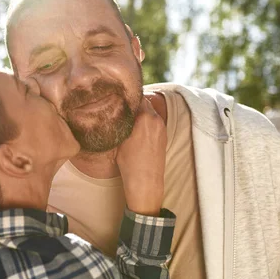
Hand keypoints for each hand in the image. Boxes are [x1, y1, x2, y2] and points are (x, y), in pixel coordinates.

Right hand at [116, 97, 166, 215]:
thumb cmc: (130, 162)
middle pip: (145, 103)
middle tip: (123, 108)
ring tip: (129, 119)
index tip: (119, 99)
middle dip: (134, 104)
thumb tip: (115, 113)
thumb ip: (120, 122)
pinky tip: (137, 130)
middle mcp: (156, 120)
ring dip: (141, 113)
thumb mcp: (119, 139)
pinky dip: (147, 122)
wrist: (146, 181)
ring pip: (151, 112)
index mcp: (144, 117)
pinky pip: (155, 122)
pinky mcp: (164, 136)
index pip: (137, 97)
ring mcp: (162, 128)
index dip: (127, 97)